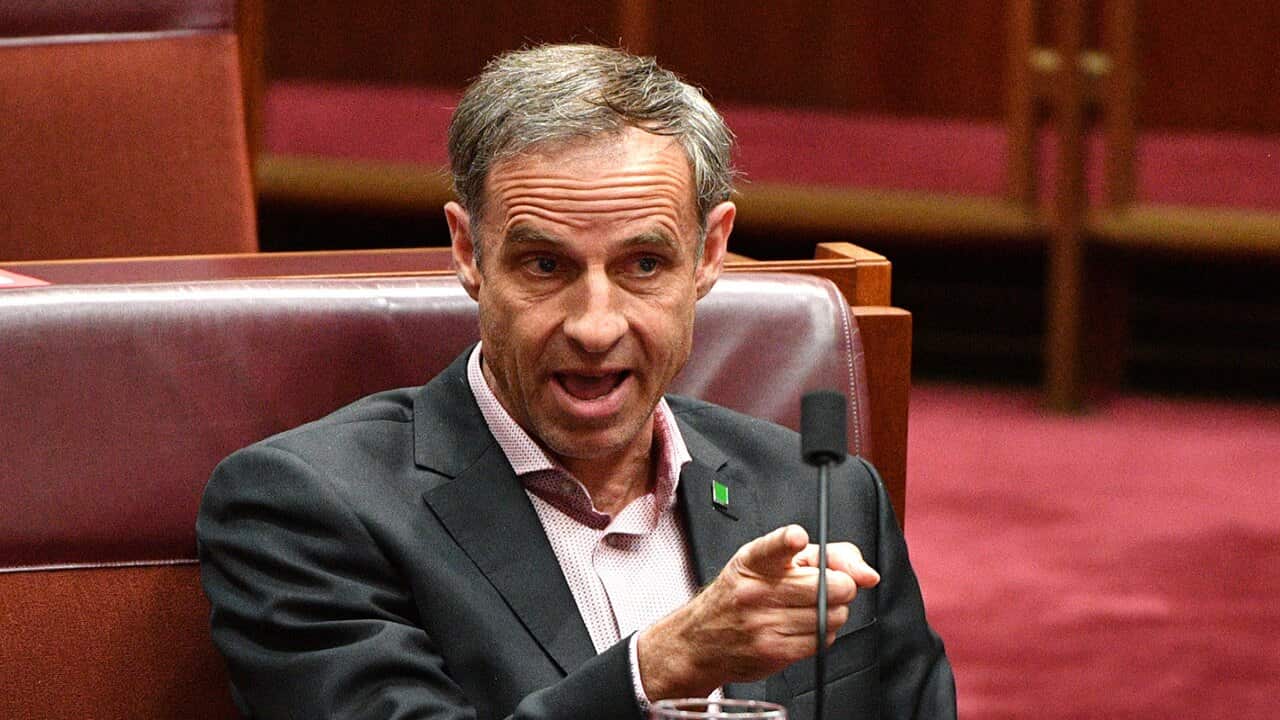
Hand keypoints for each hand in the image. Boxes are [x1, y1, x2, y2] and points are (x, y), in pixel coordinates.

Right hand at [636, 525, 879, 699]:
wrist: (701, 639)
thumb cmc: (741, 595)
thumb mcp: (773, 562)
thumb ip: (826, 556)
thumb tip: (867, 574)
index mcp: (756, 560)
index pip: (774, 546)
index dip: (788, 541)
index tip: (796, 538)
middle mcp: (757, 590)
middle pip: (831, 585)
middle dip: (841, 586)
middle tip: (827, 586)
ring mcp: (765, 622)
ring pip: (833, 615)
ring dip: (832, 611)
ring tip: (808, 607)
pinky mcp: (774, 650)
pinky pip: (823, 639)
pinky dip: (822, 632)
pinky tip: (802, 625)